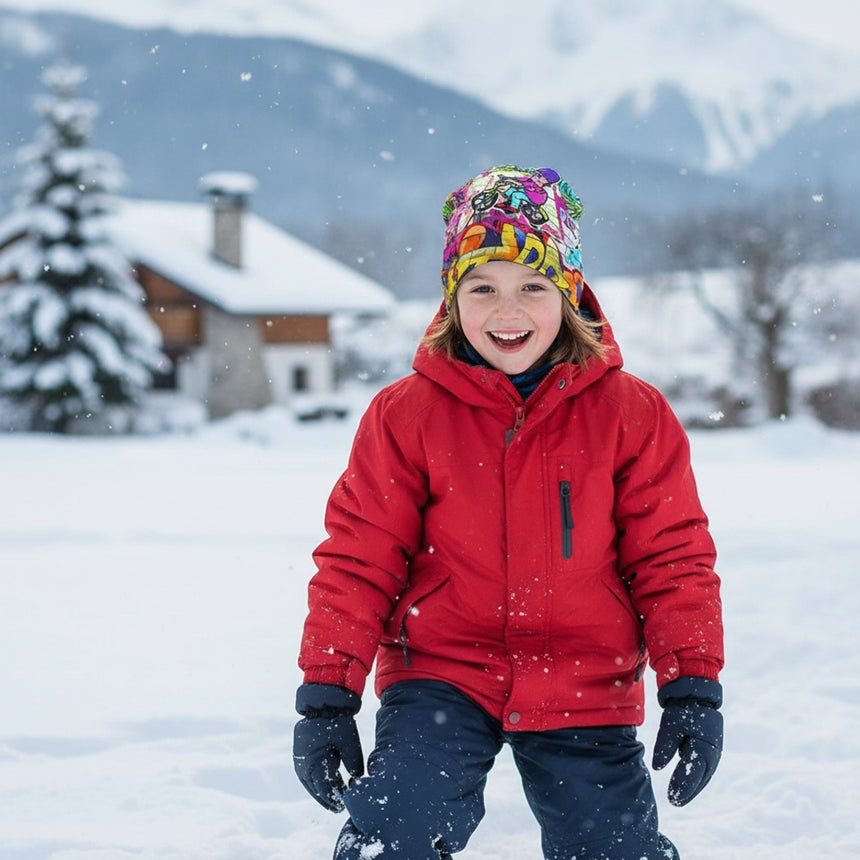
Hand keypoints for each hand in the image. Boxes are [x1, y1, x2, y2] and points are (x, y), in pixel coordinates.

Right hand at [293, 683, 363, 811]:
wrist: (323, 702)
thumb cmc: (338, 721)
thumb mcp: (350, 742)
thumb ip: (354, 763)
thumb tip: (357, 781)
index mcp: (314, 761)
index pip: (324, 789)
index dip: (334, 799)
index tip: (344, 805)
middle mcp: (302, 764)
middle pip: (315, 789)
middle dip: (327, 799)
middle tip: (339, 808)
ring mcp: (299, 760)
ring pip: (309, 784)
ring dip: (320, 792)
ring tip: (333, 800)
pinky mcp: (299, 755)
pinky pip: (306, 775)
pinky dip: (315, 782)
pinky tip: (325, 786)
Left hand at [652, 677, 722, 806]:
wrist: (696, 692)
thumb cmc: (682, 708)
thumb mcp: (670, 723)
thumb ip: (665, 745)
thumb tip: (657, 767)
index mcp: (705, 743)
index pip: (694, 769)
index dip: (683, 784)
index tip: (672, 796)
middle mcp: (713, 749)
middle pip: (702, 775)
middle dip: (689, 790)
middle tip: (674, 802)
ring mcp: (714, 749)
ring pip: (704, 774)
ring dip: (693, 787)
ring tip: (679, 798)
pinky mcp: (710, 748)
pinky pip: (704, 768)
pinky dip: (696, 778)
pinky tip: (686, 786)